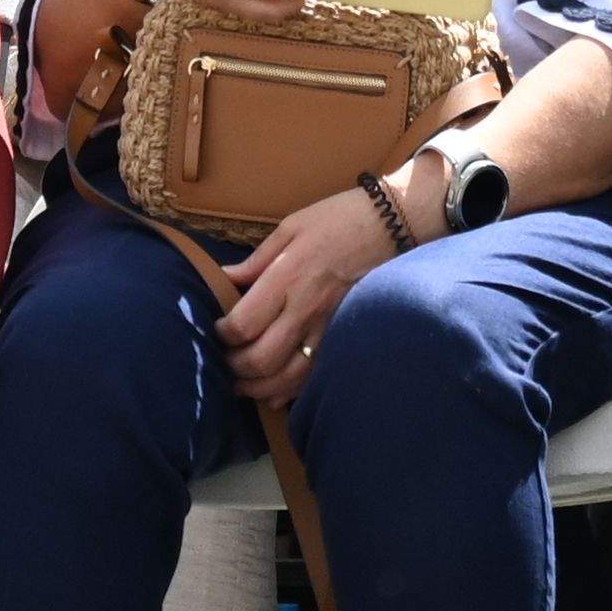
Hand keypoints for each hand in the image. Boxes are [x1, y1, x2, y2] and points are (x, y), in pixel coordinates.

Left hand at [214, 175, 401, 402]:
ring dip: (259, 388)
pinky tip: (275, 391)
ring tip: (243, 384)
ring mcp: (329, 328)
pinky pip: (315, 377)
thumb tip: (225, 277)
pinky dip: (290, 391)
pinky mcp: (345, 338)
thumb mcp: (291, 227)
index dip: (223, 335)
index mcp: (288, 277)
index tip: (217, 330)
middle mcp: (307, 309)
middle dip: (235, 367)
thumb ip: (257, 259)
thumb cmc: (339, 219)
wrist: (394, 225)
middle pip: (261, 359)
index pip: (244, 324)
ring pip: (288, 378)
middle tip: (225, 361)